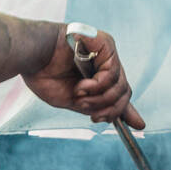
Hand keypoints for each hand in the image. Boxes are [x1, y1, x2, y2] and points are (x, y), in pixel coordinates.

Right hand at [24, 27, 144, 129]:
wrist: (32, 56)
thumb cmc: (44, 75)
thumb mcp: (75, 100)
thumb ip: (97, 107)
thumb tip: (122, 121)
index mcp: (96, 73)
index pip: (120, 92)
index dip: (128, 110)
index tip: (138, 125)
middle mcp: (105, 62)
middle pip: (123, 92)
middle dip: (109, 109)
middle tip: (88, 111)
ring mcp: (106, 52)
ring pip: (120, 86)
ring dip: (99, 99)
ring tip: (79, 95)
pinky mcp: (106, 44)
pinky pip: (112, 74)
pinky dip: (98, 86)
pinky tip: (81, 86)